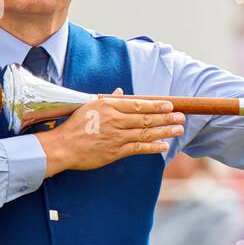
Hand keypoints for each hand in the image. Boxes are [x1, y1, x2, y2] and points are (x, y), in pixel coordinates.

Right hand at [38, 89, 184, 175]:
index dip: (156, 105)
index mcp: (108, 106)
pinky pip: (139, 149)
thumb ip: (109, 100)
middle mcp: (115, 120)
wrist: (62, 147)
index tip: (170, 105)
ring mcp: (116, 136)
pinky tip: (164, 146)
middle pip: (146, 118)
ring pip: (146, 133)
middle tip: (181, 117)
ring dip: (165, 131)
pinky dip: (153, 147)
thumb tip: (120, 92)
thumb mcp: (90, 107)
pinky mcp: (116, 151)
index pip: (138, 104)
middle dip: (166, 117)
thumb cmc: (74, 126)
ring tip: (179, 129)